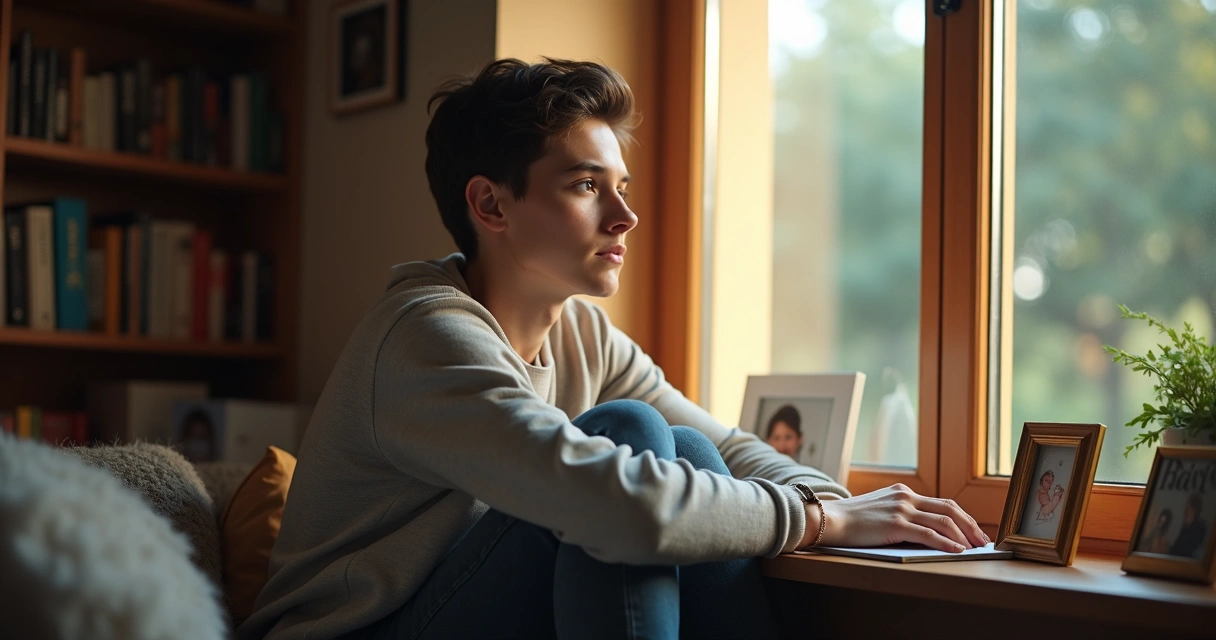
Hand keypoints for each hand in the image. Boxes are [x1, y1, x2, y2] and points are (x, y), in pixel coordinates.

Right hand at [801, 484, 988, 551]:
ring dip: (963, 536)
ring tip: (975, 548)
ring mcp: (901, 509)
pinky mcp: (895, 524)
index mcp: (903, 491)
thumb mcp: (880, 509)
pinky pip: (928, 534)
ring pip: (943, 520)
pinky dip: (946, 542)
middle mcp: (905, 496)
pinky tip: (957, 551)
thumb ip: (900, 513)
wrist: (829, 519)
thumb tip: (924, 531)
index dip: (963, 517)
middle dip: (970, 526)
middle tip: (982, 541)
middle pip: (950, 508)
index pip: (942, 502)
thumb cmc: (851, 520)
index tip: (974, 531)